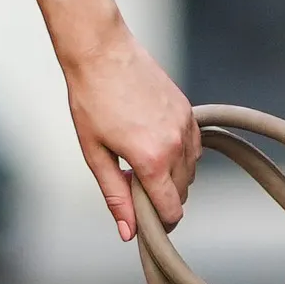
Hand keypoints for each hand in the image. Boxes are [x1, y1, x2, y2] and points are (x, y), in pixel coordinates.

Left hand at [65, 29, 196, 242]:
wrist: (102, 52)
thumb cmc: (90, 100)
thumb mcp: (94, 153)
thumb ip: (115, 195)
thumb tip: (128, 231)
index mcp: (152, 160)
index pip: (171, 209)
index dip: (159, 222)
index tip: (145, 222)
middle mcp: (176, 144)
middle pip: (182, 192)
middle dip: (161, 197)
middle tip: (132, 184)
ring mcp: (185, 126)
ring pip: (191, 170)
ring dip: (171, 176)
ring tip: (139, 161)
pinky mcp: (188, 111)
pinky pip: (194, 147)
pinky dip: (180, 154)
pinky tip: (154, 144)